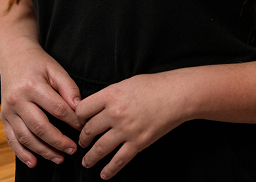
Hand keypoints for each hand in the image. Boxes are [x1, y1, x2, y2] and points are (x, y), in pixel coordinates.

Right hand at [0, 40, 83, 167]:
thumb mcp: (55, 69)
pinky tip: (34, 162)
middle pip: (40, 127)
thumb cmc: (37, 63)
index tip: (84, 129)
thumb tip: (80, 107)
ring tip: (60, 158)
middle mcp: (17, 99)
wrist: (13, 55)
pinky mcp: (3, 117)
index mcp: (32, 86)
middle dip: (59, 142)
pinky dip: (21, 153)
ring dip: (44, 151)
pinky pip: (11, 139)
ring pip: (26, 137)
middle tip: (73, 150)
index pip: (57, 109)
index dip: (73, 121)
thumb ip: (68, 87)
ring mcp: (8, 110)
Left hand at [75, 72, 192, 178]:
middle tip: (81, 142)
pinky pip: (120, 160)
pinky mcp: (138, 142)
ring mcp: (126, 130)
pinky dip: (110, 169)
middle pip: (89, 130)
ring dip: (90, 157)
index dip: (78, 117)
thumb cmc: (154, 86)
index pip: (82, 110)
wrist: (177, 95)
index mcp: (110, 95)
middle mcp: (115, 113)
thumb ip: (109, 96)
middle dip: (83, 138)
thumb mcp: (125, 83)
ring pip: (100, 148)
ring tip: (86, 161)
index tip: (79, 122)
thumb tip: (96, 107)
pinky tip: (104, 174)